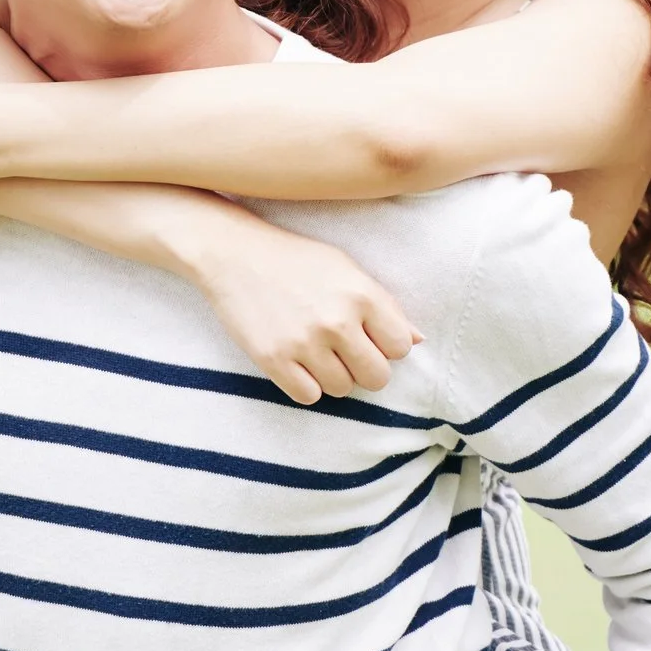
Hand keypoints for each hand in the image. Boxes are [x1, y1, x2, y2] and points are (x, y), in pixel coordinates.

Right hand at [186, 217, 421, 403]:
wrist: (232, 253)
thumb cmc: (294, 260)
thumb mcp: (345, 269)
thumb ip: (384, 305)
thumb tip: (418, 341)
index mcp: (361, 294)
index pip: (400, 348)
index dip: (385, 345)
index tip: (366, 335)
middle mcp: (336, 320)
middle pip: (377, 377)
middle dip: (364, 368)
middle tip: (343, 351)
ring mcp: (303, 342)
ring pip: (342, 389)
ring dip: (333, 376)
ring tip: (316, 351)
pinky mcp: (273, 359)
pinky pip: (309, 397)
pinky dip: (305, 384)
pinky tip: (296, 361)